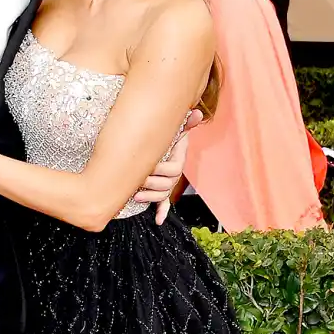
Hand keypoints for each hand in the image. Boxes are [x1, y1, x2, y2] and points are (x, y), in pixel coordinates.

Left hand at [133, 108, 201, 224]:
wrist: (164, 145)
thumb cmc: (168, 138)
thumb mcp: (175, 130)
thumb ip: (185, 122)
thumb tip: (198, 112)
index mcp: (177, 160)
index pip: (174, 169)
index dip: (160, 169)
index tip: (148, 165)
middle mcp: (174, 175)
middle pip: (167, 185)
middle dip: (151, 184)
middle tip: (137, 181)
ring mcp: (168, 184)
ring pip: (162, 195)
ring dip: (151, 198)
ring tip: (136, 195)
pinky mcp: (161, 192)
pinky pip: (163, 204)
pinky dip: (161, 212)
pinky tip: (158, 220)